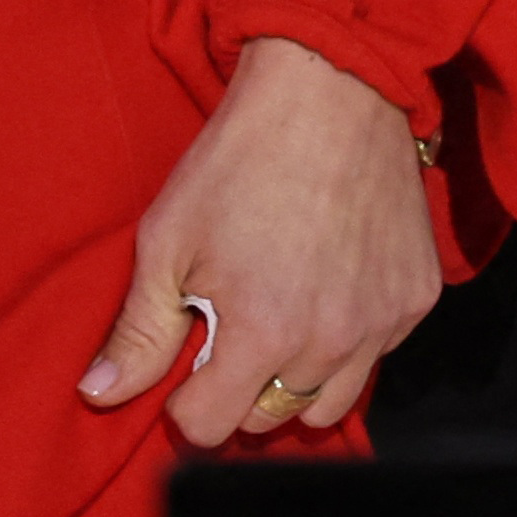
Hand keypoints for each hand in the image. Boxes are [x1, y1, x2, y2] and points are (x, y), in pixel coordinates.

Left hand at [79, 35, 443, 442]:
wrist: (330, 89)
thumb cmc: (241, 158)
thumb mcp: (169, 239)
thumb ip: (139, 329)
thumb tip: (99, 393)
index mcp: (263, 333)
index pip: (212, 427)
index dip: (186, 402)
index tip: (185, 365)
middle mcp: (330, 342)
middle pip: (270, 419)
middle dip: (240, 389)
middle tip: (231, 327)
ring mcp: (381, 323)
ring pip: (329, 402)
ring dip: (296, 378)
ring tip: (279, 318)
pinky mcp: (416, 299)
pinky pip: (376, 355)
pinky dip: (347, 340)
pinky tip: (327, 286)